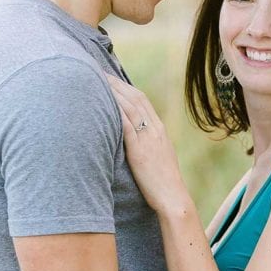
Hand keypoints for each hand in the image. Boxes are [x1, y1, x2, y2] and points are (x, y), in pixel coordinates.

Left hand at [106, 76, 187, 213]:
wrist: (173, 198)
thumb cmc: (163, 184)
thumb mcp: (158, 158)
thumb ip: (147, 145)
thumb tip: (134, 141)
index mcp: (159, 130)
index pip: (142, 100)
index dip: (126, 86)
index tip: (112, 78)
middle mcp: (155, 129)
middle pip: (135, 98)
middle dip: (117, 83)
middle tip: (100, 72)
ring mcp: (148, 138)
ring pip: (130, 107)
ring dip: (113, 92)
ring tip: (97, 80)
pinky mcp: (139, 150)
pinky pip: (126, 125)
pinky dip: (115, 111)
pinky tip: (104, 102)